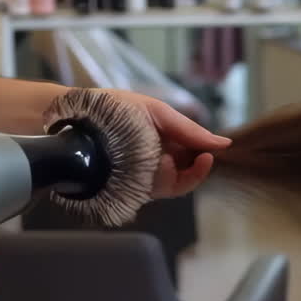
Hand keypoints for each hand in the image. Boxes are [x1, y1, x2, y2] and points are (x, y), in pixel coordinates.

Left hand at [100, 90, 230, 197]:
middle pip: (191, 169)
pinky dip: (170, 178)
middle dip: (200, 163)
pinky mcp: (139, 189)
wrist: (76, 122)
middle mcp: (160, 158)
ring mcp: (150, 175)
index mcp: (166, 137)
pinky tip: (166, 165)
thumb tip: (225, 143)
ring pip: (181, 182)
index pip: (195, 149)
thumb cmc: (114, 111)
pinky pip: (164, 189)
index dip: (207, 150)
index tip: (217, 148)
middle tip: (204, 156)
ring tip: (183, 159)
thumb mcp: (156, 112)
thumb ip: (189, 129)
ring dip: (188, 172)